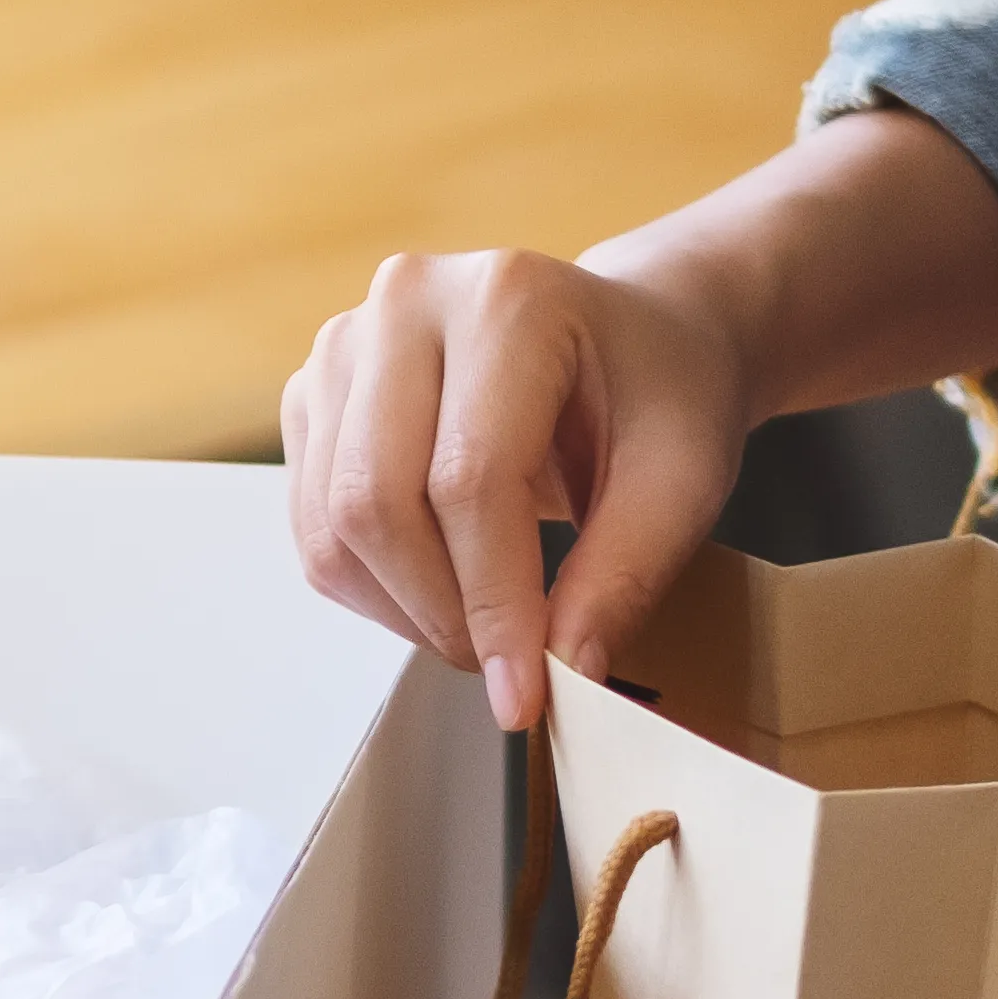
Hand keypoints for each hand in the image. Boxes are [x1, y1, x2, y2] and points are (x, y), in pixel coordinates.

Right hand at [281, 104, 997, 726]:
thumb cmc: (676, 394)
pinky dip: (365, 590)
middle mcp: (407, 296)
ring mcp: (344, 335)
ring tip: (485, 646)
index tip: (527, 702)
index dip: (496, 606)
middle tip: (512, 689)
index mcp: (511, 299)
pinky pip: (307, 521)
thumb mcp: (690, 473)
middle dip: (445, 622)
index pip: (474, 481)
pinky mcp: (312, 382)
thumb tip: (564, 679)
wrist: (635, 330)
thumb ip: (628, 567)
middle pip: (384, 506)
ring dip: (400, 615)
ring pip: (330, 521)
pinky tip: (440, 604)